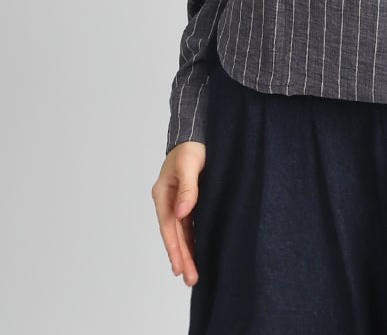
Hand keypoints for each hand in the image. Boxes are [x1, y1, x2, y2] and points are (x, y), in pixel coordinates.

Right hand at [151, 140, 205, 285]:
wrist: (196, 133)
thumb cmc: (191, 147)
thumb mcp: (189, 164)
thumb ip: (188, 188)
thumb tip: (183, 213)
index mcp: (163, 194)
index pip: (168, 227)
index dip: (174, 248)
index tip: (179, 268)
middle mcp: (169, 201)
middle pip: (175, 235)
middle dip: (182, 257)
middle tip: (190, 279)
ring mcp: (178, 202)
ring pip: (182, 233)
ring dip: (187, 252)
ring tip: (192, 274)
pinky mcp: (190, 200)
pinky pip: (190, 225)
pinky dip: (192, 239)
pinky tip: (197, 251)